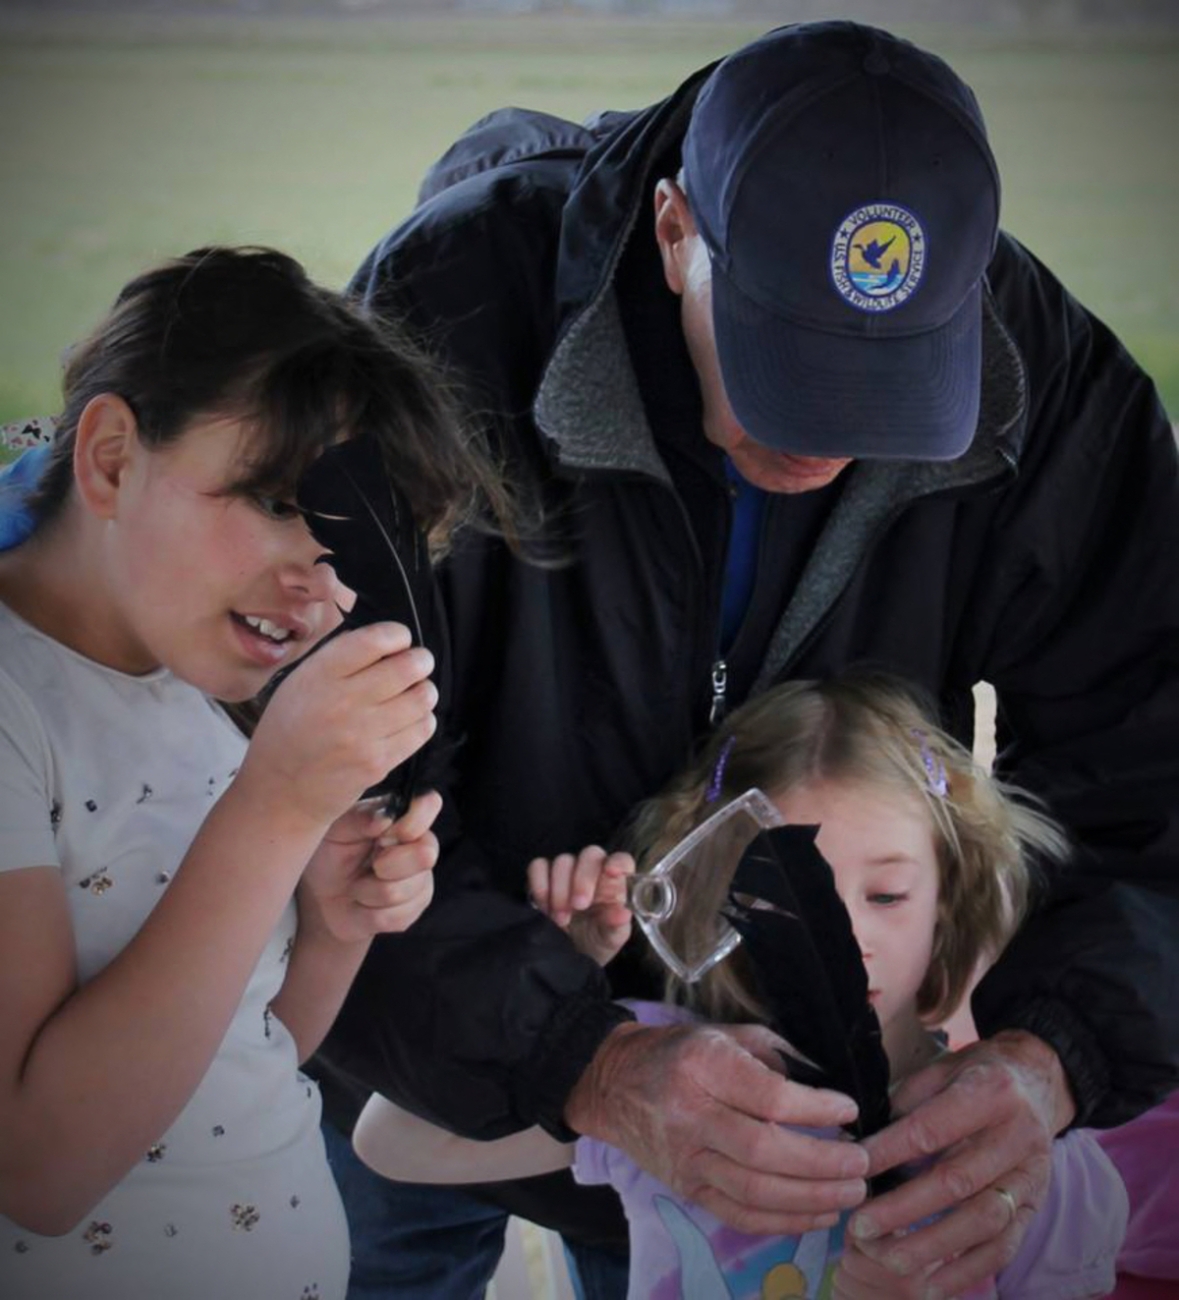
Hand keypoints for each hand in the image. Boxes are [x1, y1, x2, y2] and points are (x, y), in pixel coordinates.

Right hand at [243, 623, 436, 829]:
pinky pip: (421, 730)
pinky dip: (423, 720)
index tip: (401, 640)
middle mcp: (342, 701)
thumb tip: (382, 639)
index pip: (374, 640)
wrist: (280, 791)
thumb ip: (337, 659)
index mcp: (319, 675)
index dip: (397, 635)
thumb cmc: (289, 732)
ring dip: (424, 691)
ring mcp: (362, 734)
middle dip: (421, 661)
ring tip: (415, 693)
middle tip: (419, 664)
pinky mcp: (378, 762)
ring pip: (421, 698)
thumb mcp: (298, 683)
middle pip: (407, 667)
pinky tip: (410, 720)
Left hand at [299, 792, 440, 943]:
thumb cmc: (331, 854)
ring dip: (366, 892)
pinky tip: (362, 904)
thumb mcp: (335, 831)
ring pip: (400, 891)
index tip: (384, 836)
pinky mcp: (413, 911)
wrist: (323, 899)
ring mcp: (421, 880)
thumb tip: (385, 819)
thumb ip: (360, 819)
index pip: (429, 803)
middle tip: (368, 864)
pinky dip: (366, 913)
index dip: (414, 820)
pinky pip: (394, 917)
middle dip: (384, 865)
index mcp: (403, 817)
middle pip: (425, 855)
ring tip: (357, 885)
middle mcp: (420, 845)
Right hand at [527, 845, 633, 964]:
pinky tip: (545, 907)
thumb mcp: (611, 938)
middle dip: (582, 879)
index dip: (617, 862)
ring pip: (563, 861)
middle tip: (579, 906)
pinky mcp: (544, 876)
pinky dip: (539, 885)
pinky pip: (538, 867)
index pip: (621, 860)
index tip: (611, 873)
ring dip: (560, 889)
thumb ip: (617, 925)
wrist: (572, 951)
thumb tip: (622, 914)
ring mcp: (568, 871)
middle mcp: (593, 870)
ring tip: (561, 919)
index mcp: (616, 882)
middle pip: (589, 855)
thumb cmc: (598, 938)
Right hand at [564, 1021, 869, 1235]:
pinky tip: (820, 1213)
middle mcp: (692, 1116)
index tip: (849, 1110)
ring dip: (813, 1198)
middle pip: (765, 1151)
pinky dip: (785, 1221)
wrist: (613, 1084)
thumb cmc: (681, 1053)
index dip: (815, 1108)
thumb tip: (829, 1086)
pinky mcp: (687, 1189)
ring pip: (756, 1192)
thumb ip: (776, 1056)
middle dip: (823, 1163)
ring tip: (852, 1192)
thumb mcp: (726, 1034)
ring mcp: (687, 1160)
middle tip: (862, 1162)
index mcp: (703, 1066)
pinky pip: (740, 1216)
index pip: (768, 1096)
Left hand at [844, 1032, 1073, 1298]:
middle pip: (958, 1182)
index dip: (890, 1152)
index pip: (932, 1129)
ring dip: (934, 1246)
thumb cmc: (975, 1074)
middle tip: (862, 1227)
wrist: (1037, 1081)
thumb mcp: (941, 1070)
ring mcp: (1032, 1176)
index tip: (854, 1170)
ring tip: (890, 1259)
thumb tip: (858, 1142)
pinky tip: (932, 1284)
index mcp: (990, 1092)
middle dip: (905, 1209)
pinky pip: (1005, 1247)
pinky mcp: (1036, 1207)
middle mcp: (1018, 1136)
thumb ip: (905, 1103)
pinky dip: (967, 1270)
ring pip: (984, 1221)